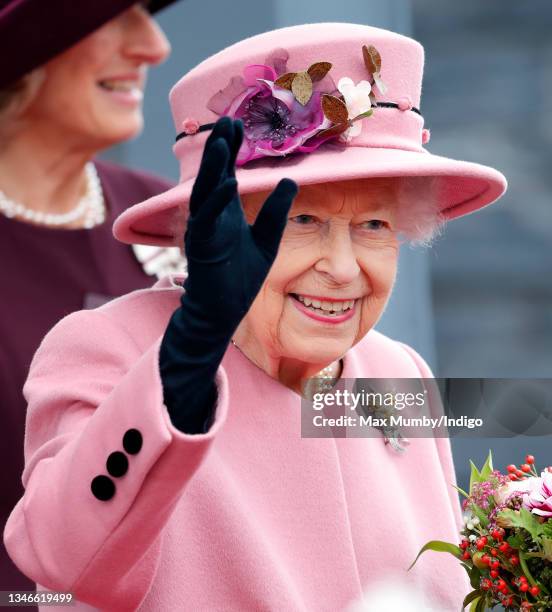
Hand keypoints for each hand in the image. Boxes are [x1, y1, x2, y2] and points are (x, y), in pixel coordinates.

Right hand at [183, 116, 297, 331]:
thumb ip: (275, 212)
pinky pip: (206, 221)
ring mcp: (205, 231)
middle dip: (220, 148)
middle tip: (227, 119)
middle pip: (214, 175)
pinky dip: (215, 202)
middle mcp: (213, 217)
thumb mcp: (267, 240)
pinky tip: (228, 183)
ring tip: (221, 141)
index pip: (228, 173)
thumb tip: (291, 180)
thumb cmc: (241, 277)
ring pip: (205, 192)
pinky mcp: (201, 248)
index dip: (232, 149)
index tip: (239, 123)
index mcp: (227, 213)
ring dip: (212, 167)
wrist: (222, 311)